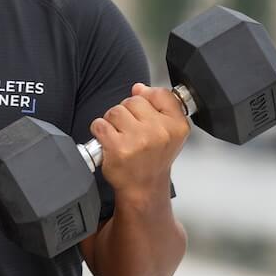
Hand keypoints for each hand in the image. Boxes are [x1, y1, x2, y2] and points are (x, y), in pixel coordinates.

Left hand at [89, 83, 188, 199]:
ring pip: (115, 111)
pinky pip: (100, 124)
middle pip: (133, 101)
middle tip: (132, 131)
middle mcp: (159, 132)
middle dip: (127, 113)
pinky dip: (99, 131)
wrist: (143, 187)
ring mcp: (139, 140)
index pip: (160, 93)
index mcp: (176, 125)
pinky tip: (109, 142)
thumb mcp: (168, 132)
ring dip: (112, 122)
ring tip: (121, 137)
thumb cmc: (153, 160)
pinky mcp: (118, 148)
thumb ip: (158, 105)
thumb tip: (139, 88)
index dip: (147, 100)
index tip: (145, 114)